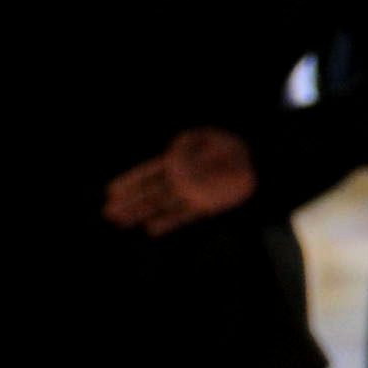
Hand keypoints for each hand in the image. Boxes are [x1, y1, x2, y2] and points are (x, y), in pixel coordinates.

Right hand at [103, 128, 256, 235]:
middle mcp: (181, 179)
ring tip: (120, 221)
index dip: (131, 182)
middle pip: (150, 192)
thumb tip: (173, 151)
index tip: (111, 190)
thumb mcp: (209, 138)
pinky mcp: (206, 205)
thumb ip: (190, 144)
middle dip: (129, 201)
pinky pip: (183, 216)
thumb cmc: (233, 146)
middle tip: (108, 211)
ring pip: (160, 205)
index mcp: (179, 160)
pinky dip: (168, 222)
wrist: (258, 162)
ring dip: (141, 213)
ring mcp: (192, 193)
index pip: (149, 173)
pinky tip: (151, 229)